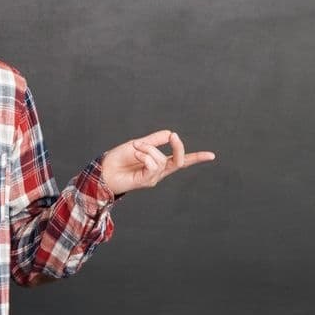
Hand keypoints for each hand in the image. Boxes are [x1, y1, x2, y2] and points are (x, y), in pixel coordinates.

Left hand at [100, 130, 215, 195]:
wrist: (103, 170)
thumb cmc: (118, 159)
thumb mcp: (138, 145)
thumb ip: (154, 141)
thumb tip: (170, 133)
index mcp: (158, 162)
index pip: (180, 160)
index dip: (197, 158)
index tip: (212, 155)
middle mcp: (158, 171)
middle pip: (179, 161)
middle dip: (179, 148)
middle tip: (174, 136)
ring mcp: (153, 177)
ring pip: (162, 160)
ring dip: (149, 149)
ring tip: (136, 146)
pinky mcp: (145, 181)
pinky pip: (153, 165)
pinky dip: (146, 155)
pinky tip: (136, 152)